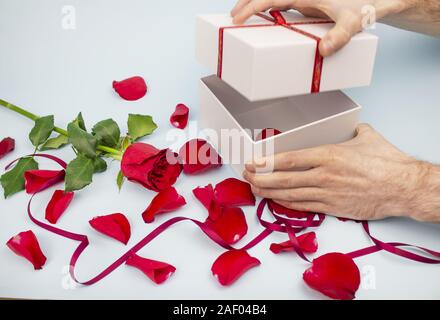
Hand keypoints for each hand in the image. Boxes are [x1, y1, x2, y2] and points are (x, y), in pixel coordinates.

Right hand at [231, 0, 413, 55]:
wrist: (376, 2)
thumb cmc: (364, 6)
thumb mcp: (352, 22)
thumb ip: (339, 36)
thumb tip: (323, 51)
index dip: (252, 6)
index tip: (238, 17)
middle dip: (247, 3)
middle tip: (232, 17)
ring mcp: (303, 0)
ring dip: (256, 6)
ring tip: (241, 17)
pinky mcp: (306, 7)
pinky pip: (281, 6)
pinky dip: (267, 11)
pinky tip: (263, 20)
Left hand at [243, 124, 433, 220]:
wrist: (404, 188)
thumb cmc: (388, 163)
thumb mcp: (366, 138)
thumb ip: (350, 132)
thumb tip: (348, 128)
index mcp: (329, 155)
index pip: (290, 159)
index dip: (267, 162)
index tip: (252, 162)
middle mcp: (324, 175)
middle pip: (283, 179)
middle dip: (261, 177)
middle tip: (247, 175)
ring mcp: (327, 194)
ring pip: (290, 195)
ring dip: (269, 192)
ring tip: (254, 188)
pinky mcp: (332, 208)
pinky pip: (303, 207)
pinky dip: (286, 204)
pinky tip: (275, 200)